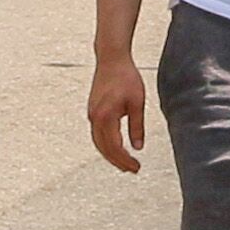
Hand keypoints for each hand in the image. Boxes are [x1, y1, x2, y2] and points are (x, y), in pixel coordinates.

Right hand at [87, 48, 146, 174]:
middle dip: (117, 162)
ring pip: (98, 143)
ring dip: (110, 155)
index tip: (136, 168)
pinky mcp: (92, 111)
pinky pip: (97, 134)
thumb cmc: (126, 77)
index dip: (125, 160)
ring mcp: (91, 115)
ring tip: (124, 163)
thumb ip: (137, 126)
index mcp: (106, 116)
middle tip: (132, 170)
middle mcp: (95, 118)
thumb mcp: (137, 102)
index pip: (114, 147)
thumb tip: (138, 147)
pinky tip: (116, 147)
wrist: (111, 59)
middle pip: (104, 149)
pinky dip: (105, 144)